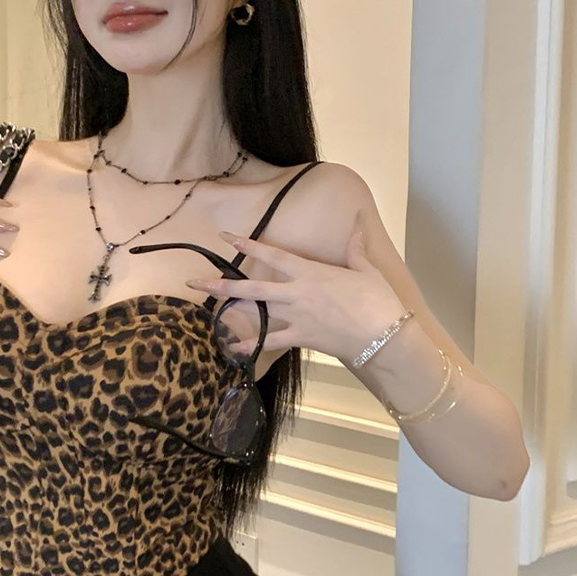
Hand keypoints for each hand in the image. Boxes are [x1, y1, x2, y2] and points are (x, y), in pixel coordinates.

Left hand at [186, 210, 406, 362]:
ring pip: (258, 312)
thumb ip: (355, 249)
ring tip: (207, 311)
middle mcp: (297, 292)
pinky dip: (253, 346)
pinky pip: (272, 342)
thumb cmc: (376, 299)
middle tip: (194, 282)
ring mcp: (296, 316)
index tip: (226, 236)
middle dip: (222, 284)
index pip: (273, 255)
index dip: (248, 244)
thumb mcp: (366, 270)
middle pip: (253, 286)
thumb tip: (357, 226)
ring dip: (231, 311)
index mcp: (310, 272)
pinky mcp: (301, 338)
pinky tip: (233, 349)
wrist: (382, 334)